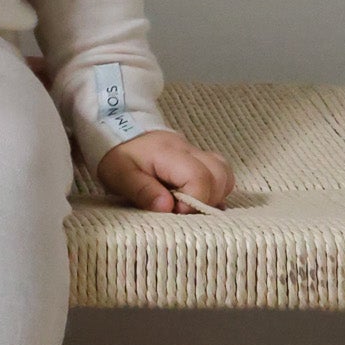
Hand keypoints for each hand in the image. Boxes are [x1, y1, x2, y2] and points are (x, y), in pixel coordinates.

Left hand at [97, 131, 235, 212]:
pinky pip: (221, 174)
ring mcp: (198, 154)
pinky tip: (197, 200)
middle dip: (208, 199)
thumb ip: (142, 191)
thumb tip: (167, 207)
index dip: (194, 200)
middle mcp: (190, 151)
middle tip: (182, 209)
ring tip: (190, 205)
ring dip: (214, 194)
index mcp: (170, 153)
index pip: (200, 177)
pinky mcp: (200, 160)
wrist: (121, 132)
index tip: (175, 211)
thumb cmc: (120, 156)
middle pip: (220, 174)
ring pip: (225, 174)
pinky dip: (215, 190)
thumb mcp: (120, 176)